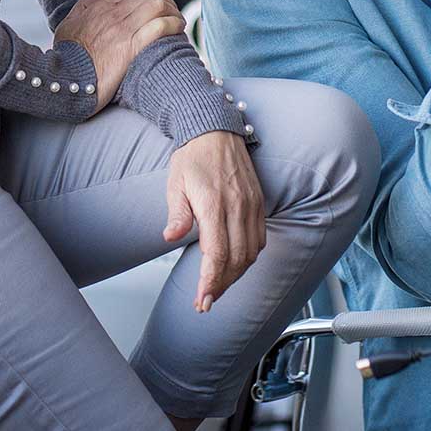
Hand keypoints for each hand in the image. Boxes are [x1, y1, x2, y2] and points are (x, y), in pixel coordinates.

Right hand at [54, 0, 184, 108]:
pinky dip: (172, 25)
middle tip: (171, 12)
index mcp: (101, 5)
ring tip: (178, 22)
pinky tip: (177, 30)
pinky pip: (159, 27)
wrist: (64, 79)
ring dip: (173, 11)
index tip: (156, 0)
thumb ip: (85, 9)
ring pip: (157, 5)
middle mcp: (114, 13)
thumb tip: (97, 2)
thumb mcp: (70, 23)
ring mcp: (123, 30)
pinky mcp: (130, 48)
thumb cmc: (66, 55)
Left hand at [163, 130, 266, 311]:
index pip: (217, 253)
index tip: (202, 301)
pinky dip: (249, 256)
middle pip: (237, 259)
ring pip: (251, 252)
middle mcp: (237, 206)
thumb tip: (171, 237)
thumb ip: (177, 213)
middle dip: (222, 285)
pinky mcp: (258, 202)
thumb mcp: (175, 183)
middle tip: (206, 300)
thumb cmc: (192, 157)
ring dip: (236, 274)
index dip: (210, 281)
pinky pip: (260, 238)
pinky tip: (235, 263)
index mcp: (214, 203)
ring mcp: (251, 204)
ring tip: (218, 285)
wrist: (215, 130)